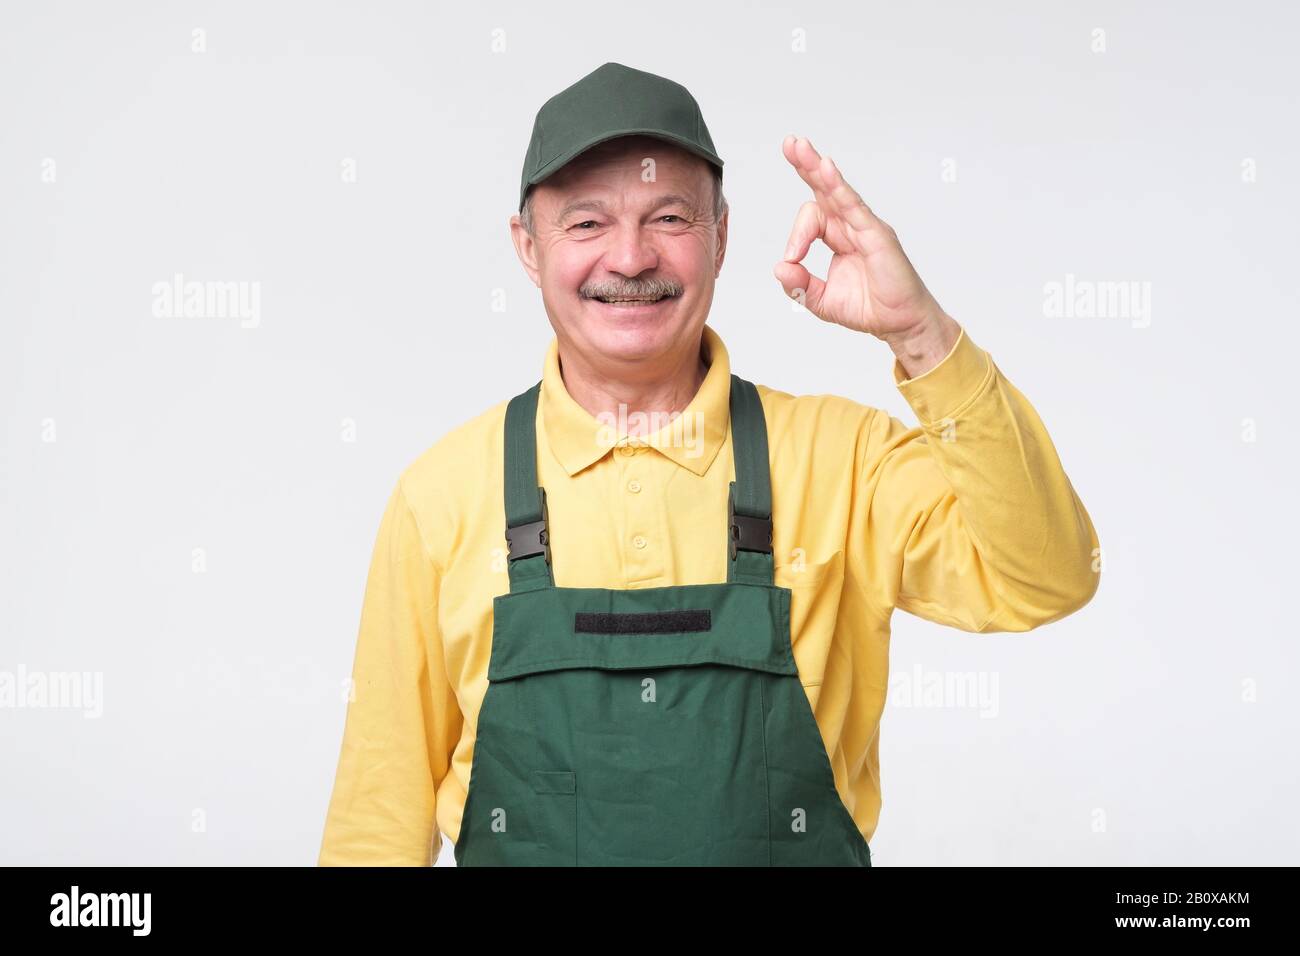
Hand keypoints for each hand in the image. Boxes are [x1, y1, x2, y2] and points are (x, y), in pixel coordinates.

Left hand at [774, 135, 959, 375]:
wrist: (900, 324)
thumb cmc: (870, 308)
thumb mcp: (821, 301)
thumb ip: (799, 285)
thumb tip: (780, 267)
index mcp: (838, 236)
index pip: (811, 217)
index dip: (796, 235)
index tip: (792, 259)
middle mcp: (851, 225)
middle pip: (824, 188)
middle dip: (804, 164)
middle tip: (789, 143)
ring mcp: (865, 226)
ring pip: (837, 190)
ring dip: (816, 168)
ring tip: (799, 148)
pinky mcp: (876, 234)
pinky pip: (854, 206)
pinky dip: (839, 187)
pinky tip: (825, 168)